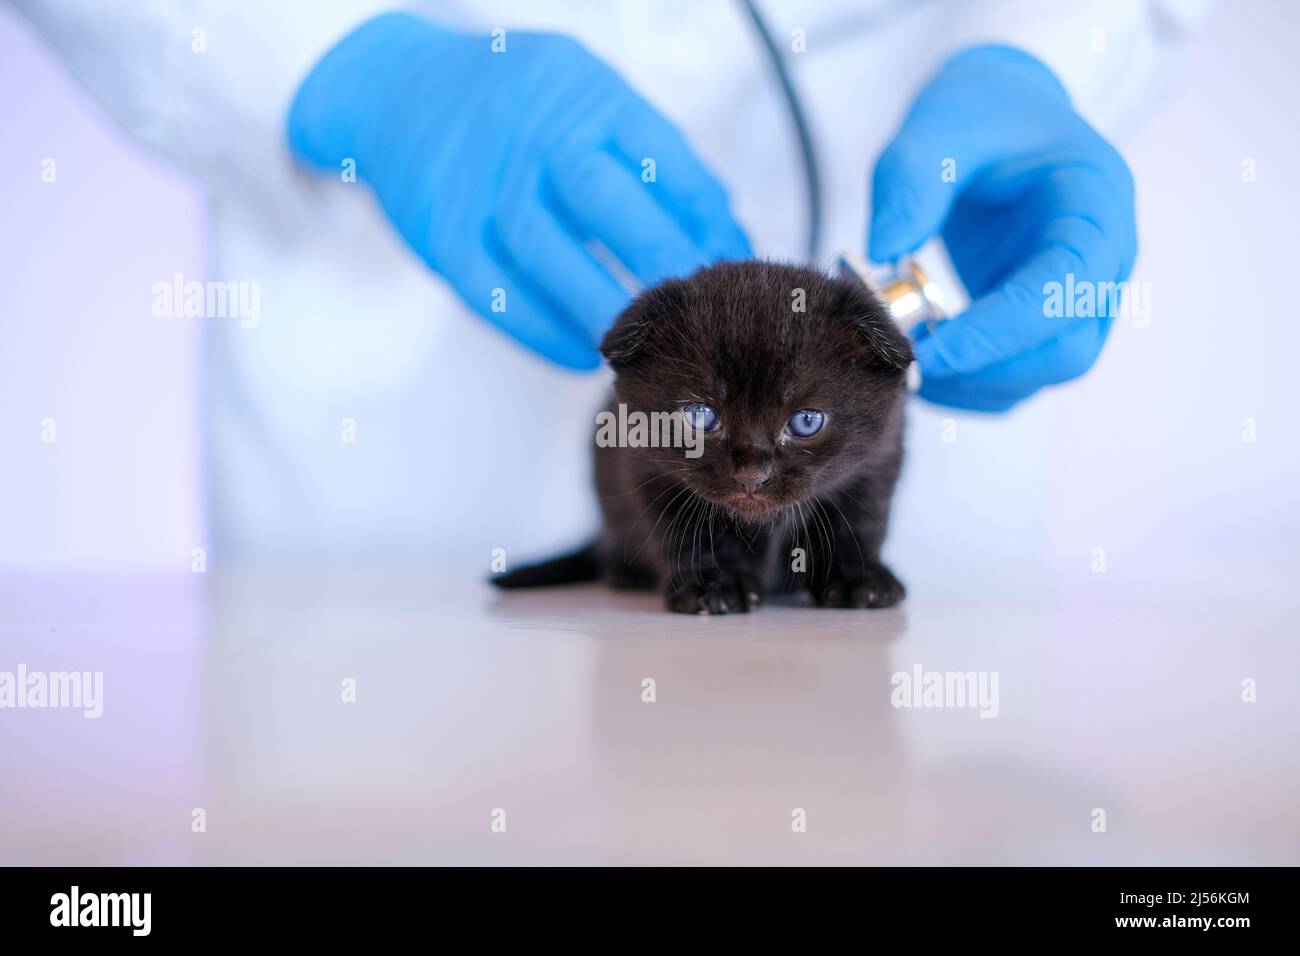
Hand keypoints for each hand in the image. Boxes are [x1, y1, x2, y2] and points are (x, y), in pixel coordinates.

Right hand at [289, 13, 748, 368]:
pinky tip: (583, 354)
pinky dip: (544, 331)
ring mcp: (480, 185)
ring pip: (549, 254)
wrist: (394, 91)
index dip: (703, 216)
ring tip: (649, 343)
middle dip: (662, 262)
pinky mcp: (443, 235)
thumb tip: (720, 229)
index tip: (731, 261)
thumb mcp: (583, 95)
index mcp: (580, 91)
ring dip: (606, 307)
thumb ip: (645, 154)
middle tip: (701, 311)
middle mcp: (528, 133)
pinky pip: (498, 294)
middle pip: (604, 203)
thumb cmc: (515, 107)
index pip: (658, 156)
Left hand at [869, 46, 1136, 410]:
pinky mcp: (1047, 321)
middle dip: (984, 370)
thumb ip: (910, 181)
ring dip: (974, 385)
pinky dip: (972, 386)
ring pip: (1045, 374)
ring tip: (903, 362)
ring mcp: (1081, 298)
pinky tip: (920, 365)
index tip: (925, 352)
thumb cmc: (979, 114)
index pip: (1063, 291)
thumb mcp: (937, 125)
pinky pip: (1021, 377)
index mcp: (1095, 206)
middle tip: (903, 362)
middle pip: (1067, 351)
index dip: (996, 333)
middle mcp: (1103, 261)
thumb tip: (884, 251)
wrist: (1001, 114)